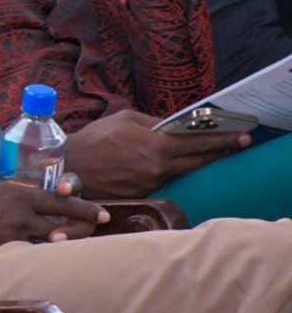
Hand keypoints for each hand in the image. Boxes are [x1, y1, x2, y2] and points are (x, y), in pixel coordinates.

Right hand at [0, 160, 109, 249]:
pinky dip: (35, 248)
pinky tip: (40, 248)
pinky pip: (23, 250)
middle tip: (99, 226)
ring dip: (61, 240)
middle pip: (60, 226)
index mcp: (15, 196)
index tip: (102, 212)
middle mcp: (18, 219)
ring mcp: (8, 238)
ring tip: (73, 238)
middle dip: (83, 226)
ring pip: (45, 242)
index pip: (59, 202)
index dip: (83, 207)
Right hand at [66, 110, 247, 197]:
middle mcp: (158, 167)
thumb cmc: (94, 138)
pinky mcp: (144, 193)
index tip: (241, 136)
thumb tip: (171, 126)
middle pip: (199, 160)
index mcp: (156, 145)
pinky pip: (165, 180)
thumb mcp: (124, 119)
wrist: (72, 166)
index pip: (198, 142)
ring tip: (211, 153)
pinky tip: (175, 165)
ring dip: (198, 161)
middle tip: (238, 144)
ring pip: (184, 171)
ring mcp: (152, 183)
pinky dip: (173, 171)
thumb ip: (153, 123)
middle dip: (220, 151)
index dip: (222, 139)